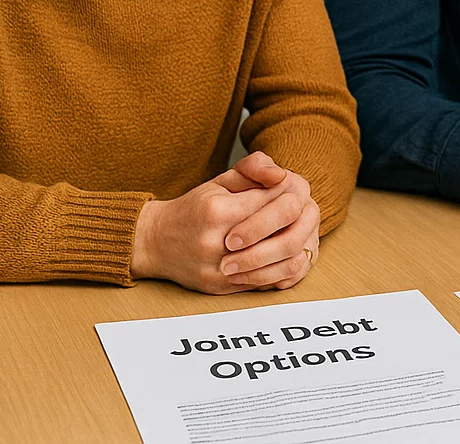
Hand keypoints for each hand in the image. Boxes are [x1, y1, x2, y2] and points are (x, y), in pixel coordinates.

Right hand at [131, 152, 319, 293]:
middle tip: (304, 214)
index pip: (276, 201)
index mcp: (219, 211)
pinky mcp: (221, 288)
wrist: (155, 242)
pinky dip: (282, 268)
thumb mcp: (219, 182)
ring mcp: (220, 270)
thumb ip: (252, 170)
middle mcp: (218, 243)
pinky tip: (286, 256)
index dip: (293, 195)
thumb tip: (283, 174)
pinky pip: (265, 282)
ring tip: (299, 234)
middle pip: (284, 234)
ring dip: (297, 247)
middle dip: (301, 222)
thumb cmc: (193, 209)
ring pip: (280, 263)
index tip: (296, 192)